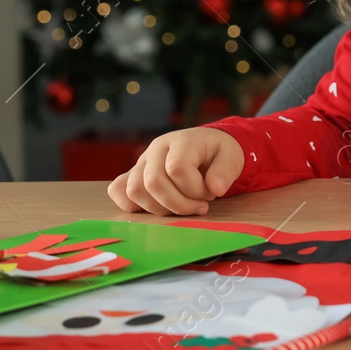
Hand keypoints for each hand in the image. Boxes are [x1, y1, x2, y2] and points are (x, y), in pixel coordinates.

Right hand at [107, 127, 243, 215]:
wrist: (206, 147)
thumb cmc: (218, 153)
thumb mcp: (232, 156)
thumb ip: (226, 170)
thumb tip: (215, 188)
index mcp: (181, 141)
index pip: (177, 169)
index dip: (195, 189)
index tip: (211, 193)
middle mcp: (156, 149)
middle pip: (153, 182)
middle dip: (179, 204)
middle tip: (200, 207)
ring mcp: (142, 161)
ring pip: (135, 190)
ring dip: (160, 209)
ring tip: (183, 207)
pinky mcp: (133, 174)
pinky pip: (117, 190)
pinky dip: (132, 205)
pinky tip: (157, 207)